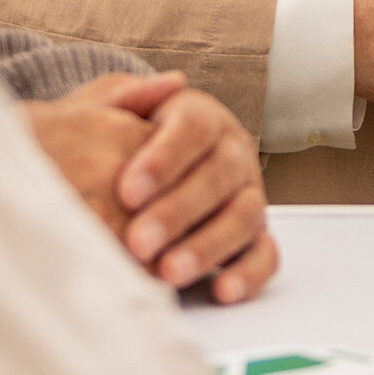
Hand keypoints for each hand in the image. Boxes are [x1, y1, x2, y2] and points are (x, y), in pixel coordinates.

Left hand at [26, 72, 279, 301]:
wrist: (135, 171)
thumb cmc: (118, 141)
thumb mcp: (108, 111)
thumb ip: (124, 96)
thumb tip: (165, 83)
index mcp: (200, 115)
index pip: (193, 127)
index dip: (164, 158)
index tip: (127, 191)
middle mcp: (233, 152)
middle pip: (221, 174)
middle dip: (179, 211)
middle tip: (139, 242)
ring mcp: (249, 194)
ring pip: (246, 215)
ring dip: (209, 245)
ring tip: (169, 273)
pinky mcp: (255, 236)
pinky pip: (265, 254)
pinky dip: (249, 274)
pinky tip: (221, 291)